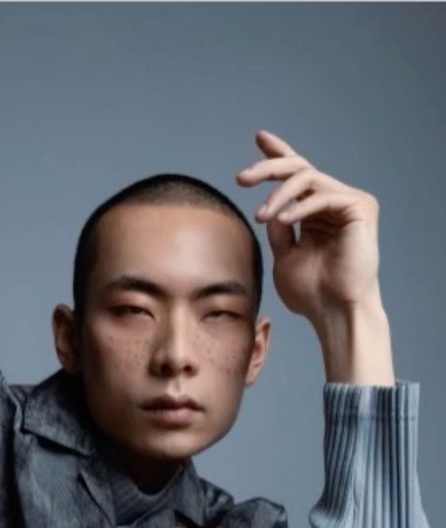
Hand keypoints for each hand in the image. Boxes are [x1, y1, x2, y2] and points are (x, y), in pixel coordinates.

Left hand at [236, 129, 381, 323]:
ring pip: (308, 178)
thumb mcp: (284, 257)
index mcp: (317, 211)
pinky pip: (323, 195)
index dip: (278, 153)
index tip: (259, 138)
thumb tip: (267, 210)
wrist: (334, 313)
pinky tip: (282, 221)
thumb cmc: (311, 294)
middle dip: (268, 168)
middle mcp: (334, 201)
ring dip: (278, 195)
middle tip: (242, 178)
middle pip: (299, 168)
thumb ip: (278, 230)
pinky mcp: (360, 207)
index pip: (297, 174)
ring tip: (261, 216)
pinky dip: (299, 206)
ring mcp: (349, 203)